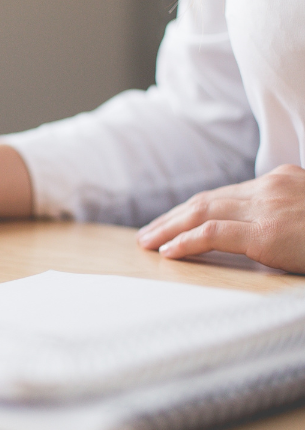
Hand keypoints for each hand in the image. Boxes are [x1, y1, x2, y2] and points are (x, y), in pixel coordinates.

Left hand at [137, 165, 304, 272]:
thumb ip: (282, 212)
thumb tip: (261, 231)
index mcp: (281, 179)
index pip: (225, 194)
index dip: (192, 209)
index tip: (172, 220)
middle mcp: (270, 186)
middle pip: (207, 201)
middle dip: (172, 218)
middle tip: (148, 232)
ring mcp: (268, 207)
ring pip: (203, 212)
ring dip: (169, 228)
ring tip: (147, 242)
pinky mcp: (267, 233)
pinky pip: (213, 234)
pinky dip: (185, 242)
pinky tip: (168, 250)